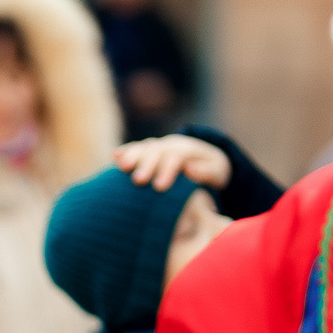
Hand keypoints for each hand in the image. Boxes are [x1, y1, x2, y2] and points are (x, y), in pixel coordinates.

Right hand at [115, 134, 230, 191]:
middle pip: (157, 151)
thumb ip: (207, 171)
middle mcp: (170, 144)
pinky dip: (125, 151)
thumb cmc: (212, 171)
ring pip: (144, 147)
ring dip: (132, 156)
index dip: (167, 171)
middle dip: (146, 165)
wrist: (205, 159)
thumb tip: (190, 170)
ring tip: (122, 167)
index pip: (176, 157)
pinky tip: (114, 156)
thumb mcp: (218, 171)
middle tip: (138, 181)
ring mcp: (158, 146)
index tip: (160, 188)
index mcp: (188, 149)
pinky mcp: (148, 151)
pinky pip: (136, 148)